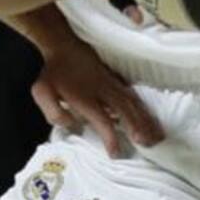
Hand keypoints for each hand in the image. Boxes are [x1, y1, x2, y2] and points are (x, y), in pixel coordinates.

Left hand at [31, 35, 163, 156]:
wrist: (64, 45)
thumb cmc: (54, 73)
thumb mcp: (42, 92)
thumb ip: (54, 112)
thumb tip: (72, 126)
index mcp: (85, 98)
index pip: (102, 120)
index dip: (111, 138)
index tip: (116, 153)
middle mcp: (103, 91)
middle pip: (125, 111)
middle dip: (137, 127)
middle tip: (147, 144)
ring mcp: (112, 84)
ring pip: (133, 103)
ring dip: (145, 119)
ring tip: (156, 135)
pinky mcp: (116, 79)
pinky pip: (133, 94)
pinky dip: (144, 107)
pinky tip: (151, 118)